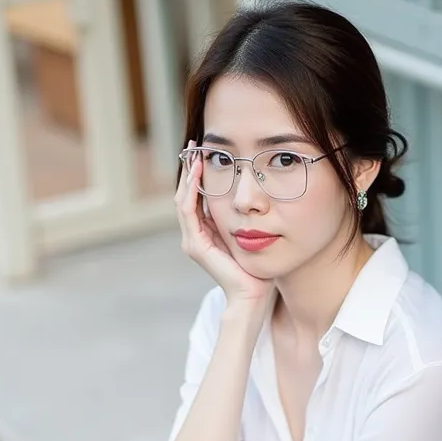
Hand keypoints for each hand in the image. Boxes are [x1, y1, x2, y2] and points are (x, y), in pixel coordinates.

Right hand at [176, 140, 277, 312]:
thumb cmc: (258, 268)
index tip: (206, 151)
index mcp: (207, 233)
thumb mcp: (250, 234)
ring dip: (188, 175)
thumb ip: (245, 218)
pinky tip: (198, 173)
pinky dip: (191, 190)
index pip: (197, 197)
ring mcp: (193, 241)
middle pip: (186, 195)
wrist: (253, 295)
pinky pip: (188, 210)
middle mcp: (196, 236)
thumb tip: (254, 193)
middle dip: (190, 169)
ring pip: (184, 199)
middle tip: (195, 144)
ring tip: (195, 153)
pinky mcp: (196, 245)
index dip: (199, 174)